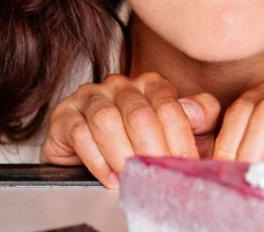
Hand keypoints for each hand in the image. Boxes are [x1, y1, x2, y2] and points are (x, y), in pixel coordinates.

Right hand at [40, 72, 220, 188]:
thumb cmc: (139, 144)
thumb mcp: (177, 130)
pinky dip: (97, 159)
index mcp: (149, 85)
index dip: (179, 139)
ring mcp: (89, 97)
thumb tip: (198, 113)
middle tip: (158, 175)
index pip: (168, 107)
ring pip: (107, 120)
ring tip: (131, 177)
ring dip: (122, 154)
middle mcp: (119, 86)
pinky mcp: (64, 116)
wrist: (93, 157)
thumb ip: (199, 115)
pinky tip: (109, 176)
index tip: (185, 164)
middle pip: (139, 114)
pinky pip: (80, 134)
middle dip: (152, 150)